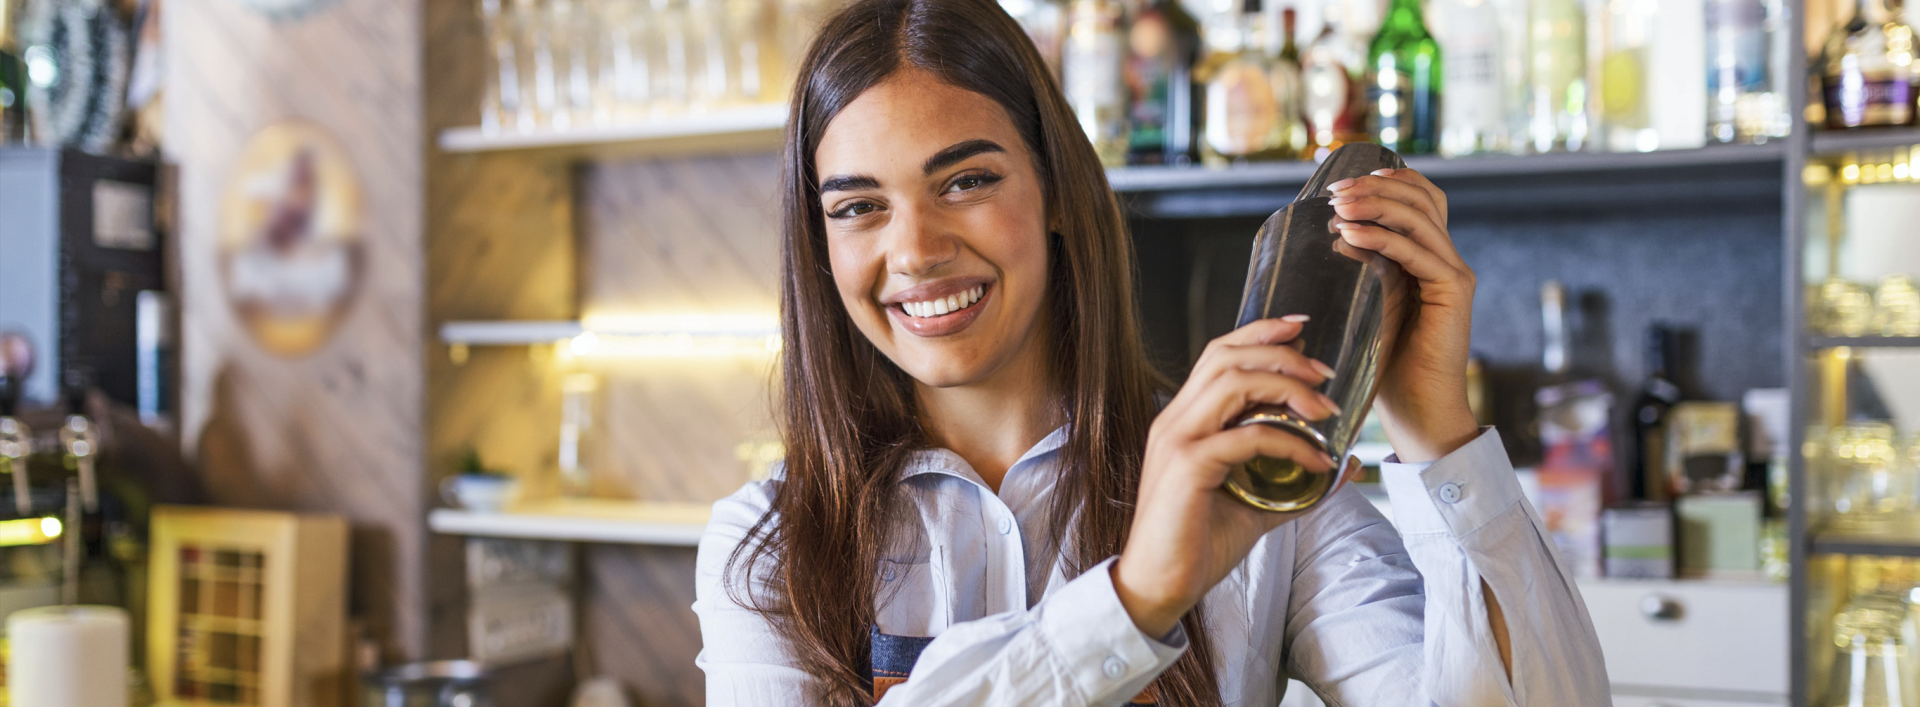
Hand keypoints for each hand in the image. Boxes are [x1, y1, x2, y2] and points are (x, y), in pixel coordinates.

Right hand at [1114, 318, 1364, 636]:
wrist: (1158, 585)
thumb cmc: (1197, 543)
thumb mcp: (1255, 502)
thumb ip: (1293, 481)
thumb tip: (1344, 464)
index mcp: (1183, 420)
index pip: (1218, 354)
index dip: (1260, 331)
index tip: (1301, 327)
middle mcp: (1175, 420)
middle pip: (1227, 356)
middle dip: (1282, 353)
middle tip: (1325, 372)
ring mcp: (1177, 440)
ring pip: (1233, 382)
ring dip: (1287, 387)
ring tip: (1325, 410)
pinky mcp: (1187, 466)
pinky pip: (1246, 437)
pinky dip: (1289, 442)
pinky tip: (1318, 462)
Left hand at [1326, 169, 1479, 462]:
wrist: (1417, 409)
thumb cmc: (1388, 364)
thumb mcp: (1369, 304)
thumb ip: (1363, 269)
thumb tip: (1333, 233)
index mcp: (1431, 258)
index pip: (1422, 199)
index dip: (1388, 181)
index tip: (1344, 183)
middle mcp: (1447, 259)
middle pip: (1422, 199)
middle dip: (1376, 187)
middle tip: (1335, 191)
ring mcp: (1454, 274)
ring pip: (1420, 218)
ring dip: (1376, 205)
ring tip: (1338, 207)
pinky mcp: (1453, 292)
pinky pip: (1416, 253)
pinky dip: (1382, 239)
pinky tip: (1351, 236)